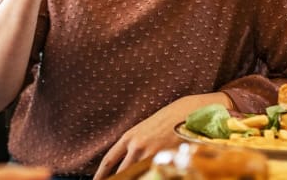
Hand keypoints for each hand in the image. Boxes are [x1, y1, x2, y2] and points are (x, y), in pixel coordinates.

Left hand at [94, 93, 230, 179]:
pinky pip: (152, 174)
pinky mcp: (164, 158)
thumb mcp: (144, 129)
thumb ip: (134, 144)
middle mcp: (136, 146)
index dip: (100, 174)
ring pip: (136, 175)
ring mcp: (150, 154)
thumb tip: (126, 161)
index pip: (109, 160)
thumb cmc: (166, 120)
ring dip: (135, 178)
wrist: (186, 112)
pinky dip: (150, 177)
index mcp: (129, 137)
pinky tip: (150, 177)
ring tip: (134, 178)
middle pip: (121, 172)